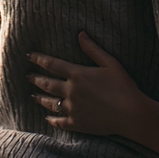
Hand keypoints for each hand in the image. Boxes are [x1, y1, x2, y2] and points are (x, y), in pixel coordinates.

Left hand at [27, 32, 150, 136]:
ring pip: (50, 103)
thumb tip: (80, 33)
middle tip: (27, 75)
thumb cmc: (124, 86)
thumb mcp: (111, 63)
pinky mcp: (77, 123)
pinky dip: (51, 119)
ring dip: (40, 98)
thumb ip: (93, 49)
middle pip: (47, 83)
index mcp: (78, 75)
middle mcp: (71, 91)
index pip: (52, 64)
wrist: (131, 114)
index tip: (28, 55)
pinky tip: (47, 118)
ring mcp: (73, 108)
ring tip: (32, 95)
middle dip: (35, 78)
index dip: (39, 59)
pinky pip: (59, 121)